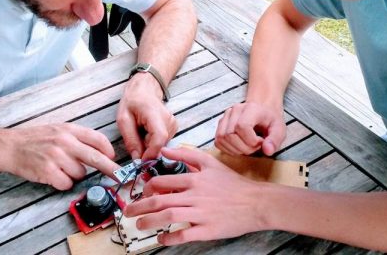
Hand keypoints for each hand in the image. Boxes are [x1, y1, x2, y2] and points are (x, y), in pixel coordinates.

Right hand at [0, 123, 117, 189]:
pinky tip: (53, 175)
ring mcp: (56, 157)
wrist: (10, 146)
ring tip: (60, 167)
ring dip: (74, 175)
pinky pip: (67, 183)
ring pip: (80, 174)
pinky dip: (63, 183)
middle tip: (121, 176)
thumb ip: (78, 138)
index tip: (113, 158)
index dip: (109, 150)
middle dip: (111, 169)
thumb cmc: (35, 139)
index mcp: (69, 130)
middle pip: (96, 158)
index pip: (98, 139)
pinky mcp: (48, 171)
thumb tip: (101, 150)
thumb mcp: (58, 130)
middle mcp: (65, 142)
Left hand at [117, 73, 177, 159]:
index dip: (151, 153)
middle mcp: (168, 119)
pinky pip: (163, 142)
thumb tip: (137, 159)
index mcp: (154, 114)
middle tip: (135, 146)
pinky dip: (153, 143)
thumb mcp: (124, 120)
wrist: (144, 90)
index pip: (159, 138)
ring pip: (162, 145)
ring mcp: (173, 124)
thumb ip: (130, 140)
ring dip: (149, 146)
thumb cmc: (132, 102)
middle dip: (147, 151)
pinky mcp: (173, 128)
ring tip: (140, 134)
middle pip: (160, 144)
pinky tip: (146, 133)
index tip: (140, 162)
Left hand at [125, 147, 266, 244]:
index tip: (142, 192)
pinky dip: (170, 237)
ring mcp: (201, 213)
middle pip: (160, 200)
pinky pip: (184, 234)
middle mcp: (195, 195)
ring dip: (150, 221)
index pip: (162, 181)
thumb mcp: (211, 163)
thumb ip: (187, 154)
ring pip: (168, 216)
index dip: (147, 187)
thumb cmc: (234, 184)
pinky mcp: (208, 229)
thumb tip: (165, 149)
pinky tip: (162, 238)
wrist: (256, 202)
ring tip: (140, 225)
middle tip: (129, 212)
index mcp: (194, 179)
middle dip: (140, 206)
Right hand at [215, 102, 285, 155]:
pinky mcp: (220, 124)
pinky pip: (218, 141)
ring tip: (247, 146)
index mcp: (251, 108)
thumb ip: (275, 140)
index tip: (260, 142)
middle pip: (230, 134)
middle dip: (244, 148)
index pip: (242, 126)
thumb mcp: (279, 130)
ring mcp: (226, 116)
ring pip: (222, 138)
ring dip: (235, 149)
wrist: (263, 112)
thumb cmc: (271, 121)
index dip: (251, 141)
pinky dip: (228, 149)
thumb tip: (267, 150)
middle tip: (255, 146)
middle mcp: (235, 110)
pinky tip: (239, 147)